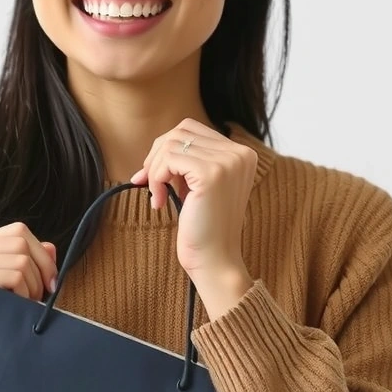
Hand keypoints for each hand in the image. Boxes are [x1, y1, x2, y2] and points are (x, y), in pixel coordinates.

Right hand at [0, 222, 57, 300]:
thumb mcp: (4, 281)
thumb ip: (26, 262)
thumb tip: (51, 248)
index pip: (18, 231)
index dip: (41, 252)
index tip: (52, 279)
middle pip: (22, 244)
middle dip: (41, 271)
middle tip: (41, 295)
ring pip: (21, 261)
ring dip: (33, 286)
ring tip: (27, 303)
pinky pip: (14, 277)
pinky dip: (24, 293)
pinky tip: (15, 305)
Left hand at [130, 118, 257, 317]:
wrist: (215, 262)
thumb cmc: (204, 228)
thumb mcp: (199, 185)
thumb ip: (189, 160)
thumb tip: (155, 146)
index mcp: (242, 153)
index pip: (192, 129)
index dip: (167, 149)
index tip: (154, 175)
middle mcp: (240, 153)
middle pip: (181, 131)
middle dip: (157, 155)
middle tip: (148, 183)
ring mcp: (228, 162)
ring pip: (172, 144)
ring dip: (155, 170)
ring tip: (158, 196)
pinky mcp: (211, 173)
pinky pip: (169, 160)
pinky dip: (156, 178)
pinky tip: (160, 202)